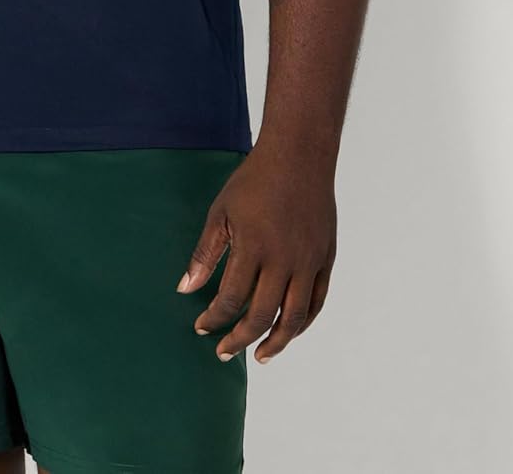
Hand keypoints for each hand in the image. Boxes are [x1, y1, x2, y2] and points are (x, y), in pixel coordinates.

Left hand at [175, 134, 337, 363]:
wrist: (299, 156)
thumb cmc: (254, 181)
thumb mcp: (221, 212)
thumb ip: (205, 254)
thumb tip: (185, 290)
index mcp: (254, 247)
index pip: (231, 298)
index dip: (214, 319)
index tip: (201, 328)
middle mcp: (284, 260)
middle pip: (262, 316)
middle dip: (239, 339)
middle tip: (224, 352)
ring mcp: (309, 261)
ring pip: (295, 318)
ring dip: (276, 342)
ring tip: (259, 355)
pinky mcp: (326, 259)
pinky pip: (317, 302)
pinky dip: (303, 322)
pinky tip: (288, 331)